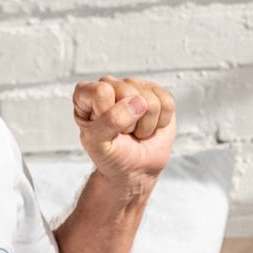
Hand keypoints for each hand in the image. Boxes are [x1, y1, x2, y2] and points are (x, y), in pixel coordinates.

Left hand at [73, 75, 176, 192]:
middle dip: (130, 122)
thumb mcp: (98, 143)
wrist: (134, 168)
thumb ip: (109, 121)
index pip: (101, 91)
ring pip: (150, 100)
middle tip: (123, 133)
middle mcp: (110, 84)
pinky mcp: (157, 93)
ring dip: (145, 125)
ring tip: (135, 131)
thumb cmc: (111, 155)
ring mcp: (135, 86)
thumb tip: (137, 102)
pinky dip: (161, 122)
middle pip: (129, 92)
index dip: (108, 115)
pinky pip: (167, 102)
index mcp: (86, 94)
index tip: (106, 129)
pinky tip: (150, 126)